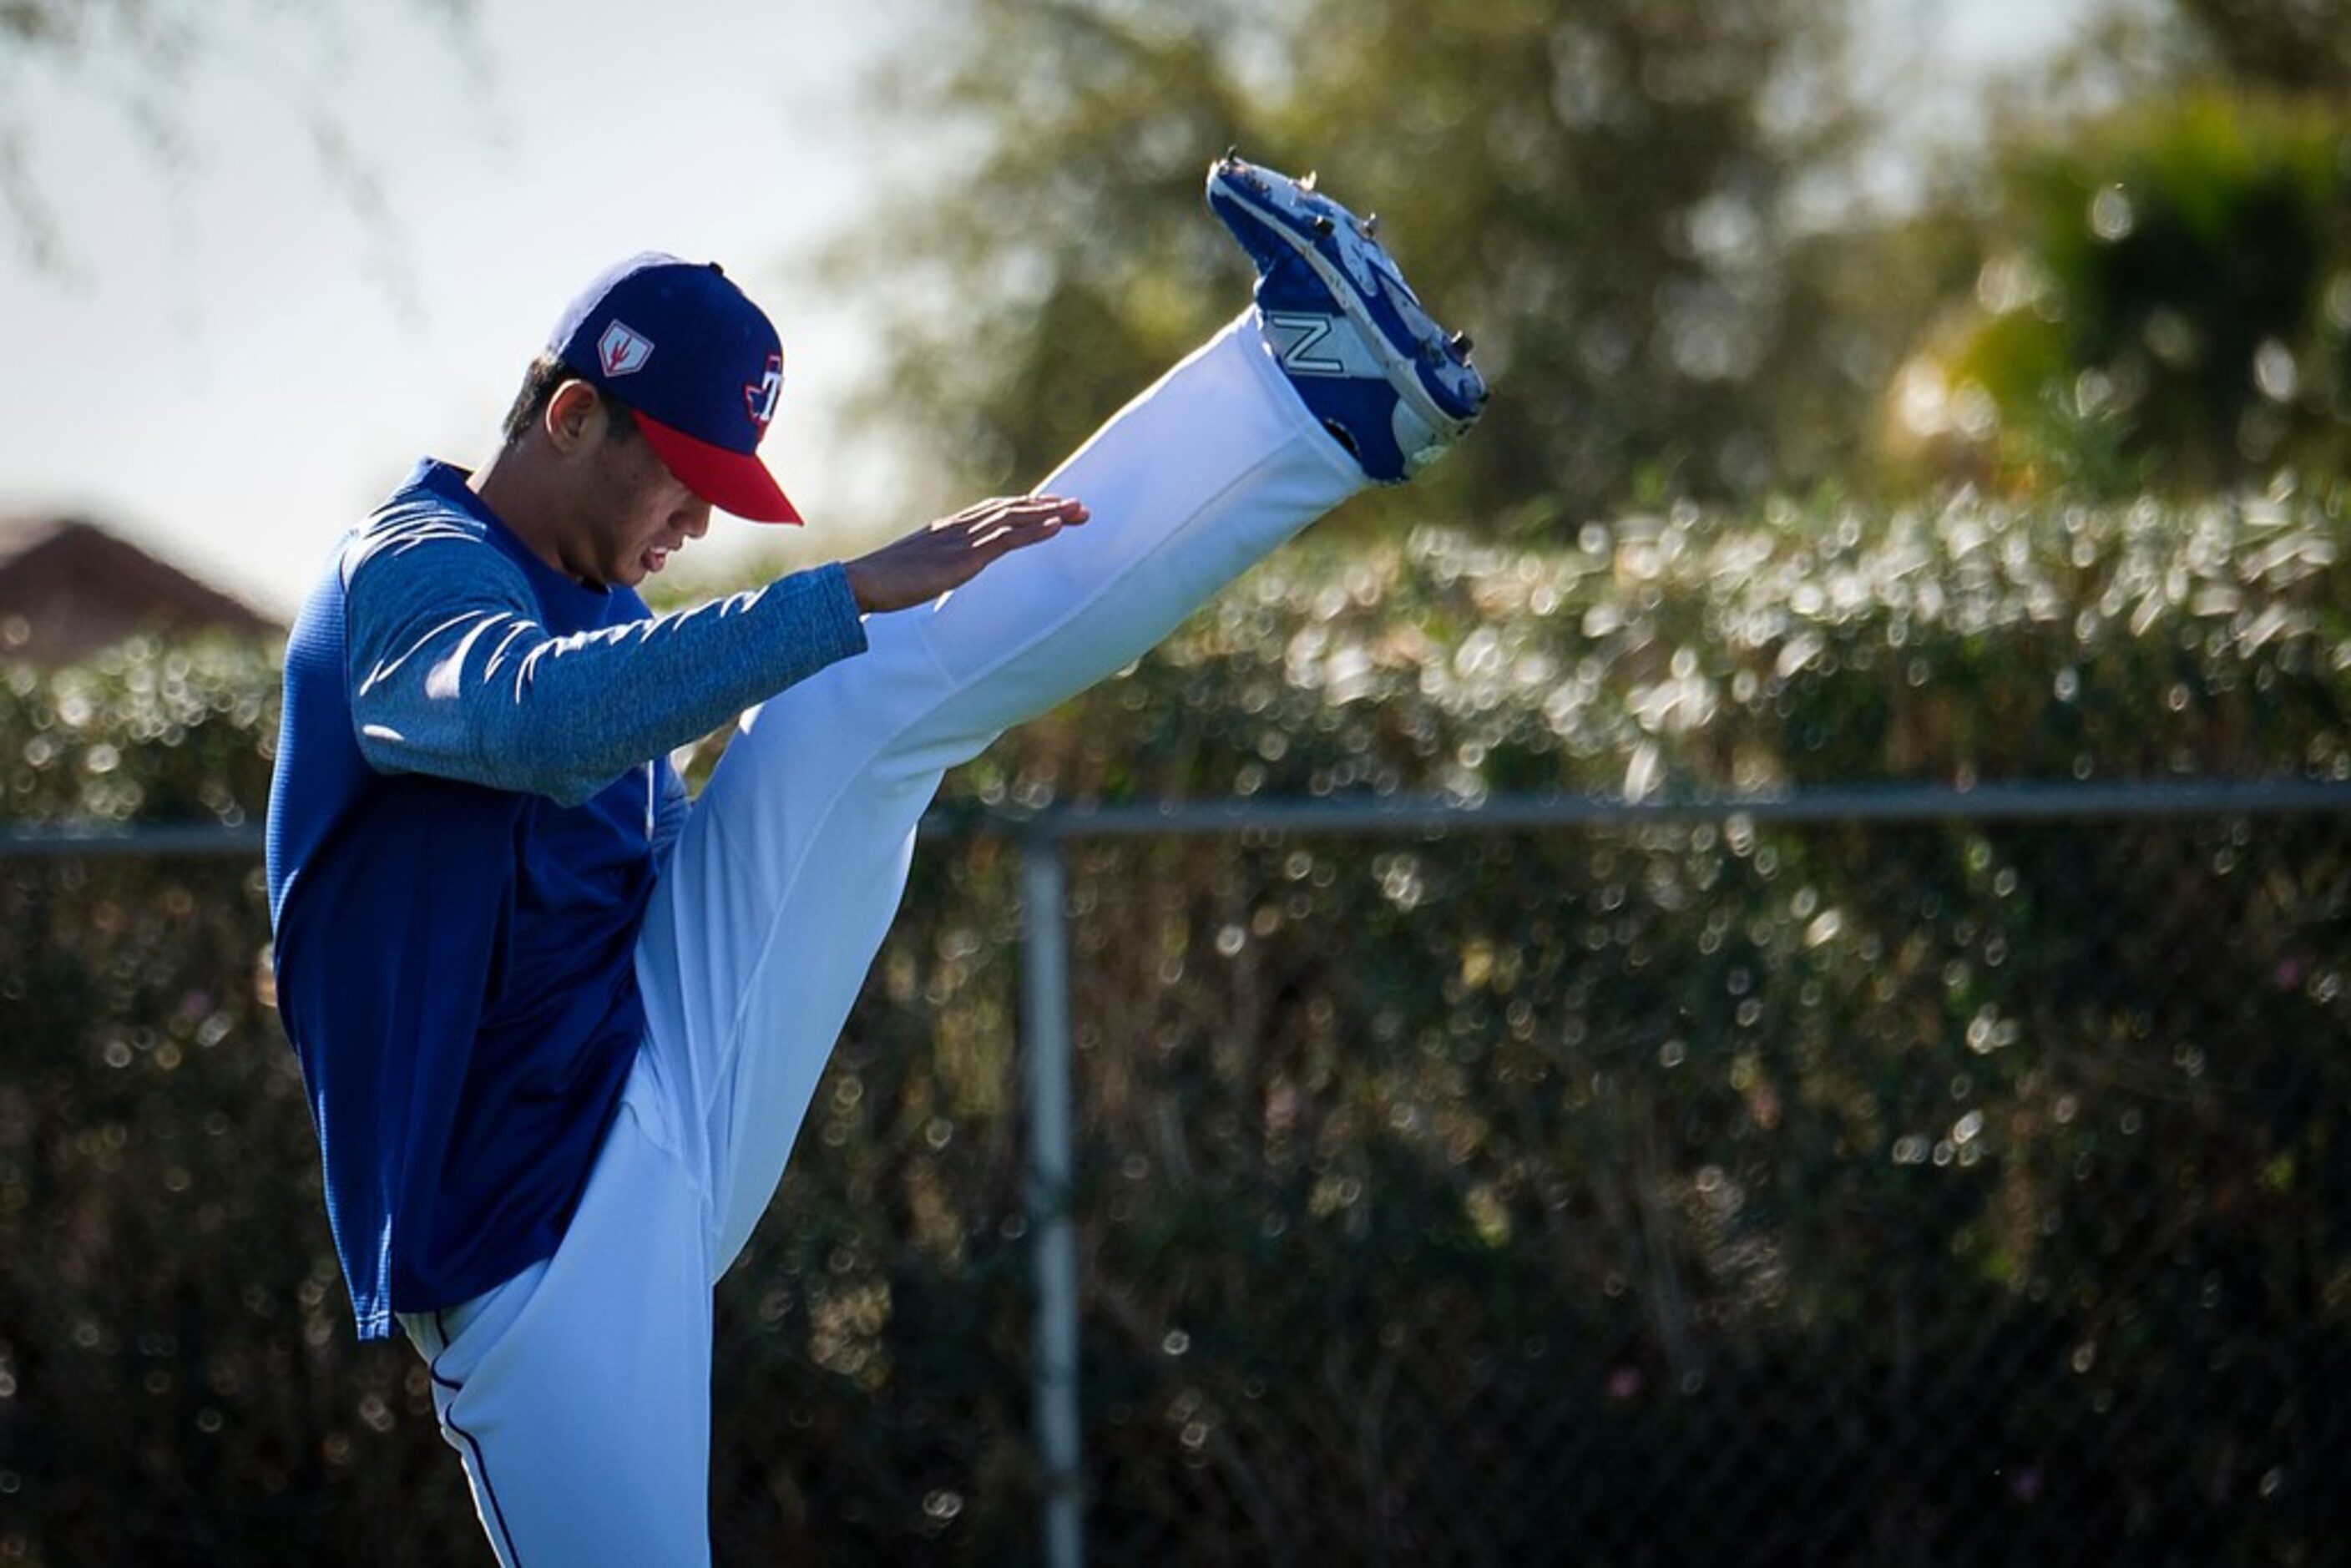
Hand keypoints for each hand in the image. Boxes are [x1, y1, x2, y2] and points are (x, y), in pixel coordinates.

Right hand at [842, 494, 1088, 613]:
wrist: (863, 582)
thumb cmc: (884, 583)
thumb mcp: (919, 571)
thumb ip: (938, 567)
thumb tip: (945, 574)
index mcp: (949, 529)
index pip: (996, 510)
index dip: (1027, 507)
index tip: (1053, 506)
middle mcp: (960, 527)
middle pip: (1012, 509)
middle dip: (1048, 506)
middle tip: (1081, 506)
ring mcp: (962, 539)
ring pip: (1014, 518)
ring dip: (1050, 514)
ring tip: (1079, 511)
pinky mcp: (964, 557)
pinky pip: (1006, 539)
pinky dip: (1033, 530)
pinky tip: (1055, 527)